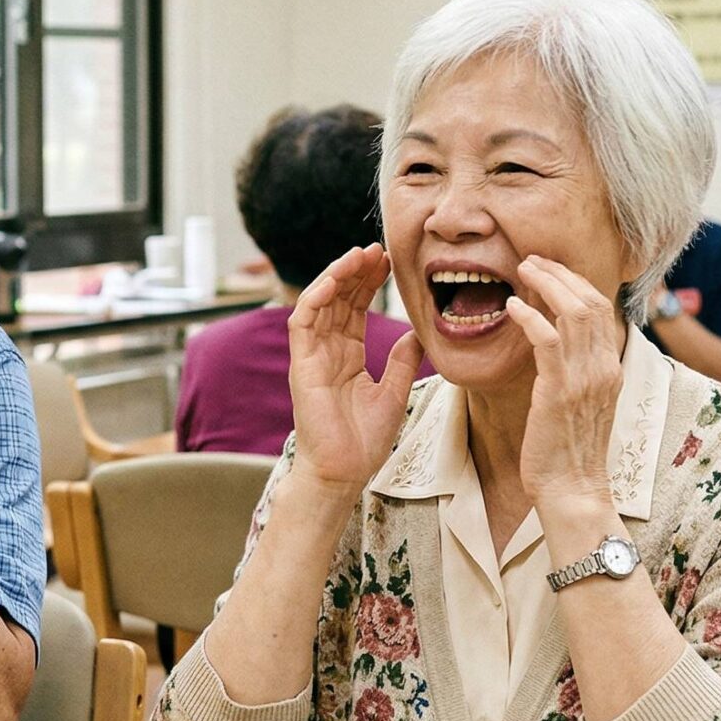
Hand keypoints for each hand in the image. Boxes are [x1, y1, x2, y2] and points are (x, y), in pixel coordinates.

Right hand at [286, 245, 423, 491]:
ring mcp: (310, 356)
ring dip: (337, 275)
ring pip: (319, 301)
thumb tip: (419, 333)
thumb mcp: (394, 392)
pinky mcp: (301, 364)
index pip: (353, 308)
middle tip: (378, 249)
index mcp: (345, 355)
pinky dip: (316, 296)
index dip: (369, 282)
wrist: (343, 471)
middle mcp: (325, 350)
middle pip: (338, 298)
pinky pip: (302, 320)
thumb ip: (403, 361)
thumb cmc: (363, 441)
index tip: (389, 262)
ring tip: (360, 255)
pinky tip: (336, 278)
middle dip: (356, 271)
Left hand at [502, 257, 624, 504]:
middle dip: (560, 273)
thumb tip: (556, 346)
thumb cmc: (569, 451)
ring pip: (572, 311)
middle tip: (532, 259)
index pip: (602, 309)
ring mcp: (585, 377)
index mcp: (611, 368)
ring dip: (544, 283)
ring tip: (521, 269)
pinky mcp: (559, 390)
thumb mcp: (582, 404)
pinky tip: (511, 306)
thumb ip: (576, 372)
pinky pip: (546, 339)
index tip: (550, 269)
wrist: (573, 489)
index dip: (575, 282)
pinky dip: (529, 316)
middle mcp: (604, 367)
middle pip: (590, 300)